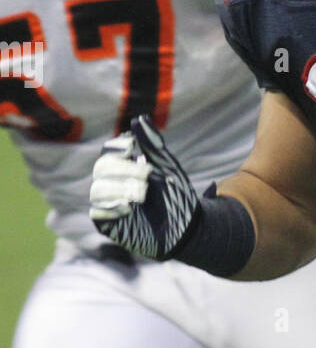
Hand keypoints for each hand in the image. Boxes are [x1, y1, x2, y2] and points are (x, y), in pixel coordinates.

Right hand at [89, 115, 200, 260]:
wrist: (188, 228)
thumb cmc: (177, 196)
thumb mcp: (168, 166)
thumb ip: (153, 144)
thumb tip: (139, 119)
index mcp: (125, 167)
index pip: (109, 151)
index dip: (116, 147)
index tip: (130, 147)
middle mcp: (114, 184)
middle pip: (101, 168)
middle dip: (123, 170)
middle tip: (147, 175)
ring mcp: (110, 205)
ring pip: (97, 190)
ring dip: (118, 189)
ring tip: (141, 194)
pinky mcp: (109, 225)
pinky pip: (97, 214)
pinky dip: (111, 208)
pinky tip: (128, 208)